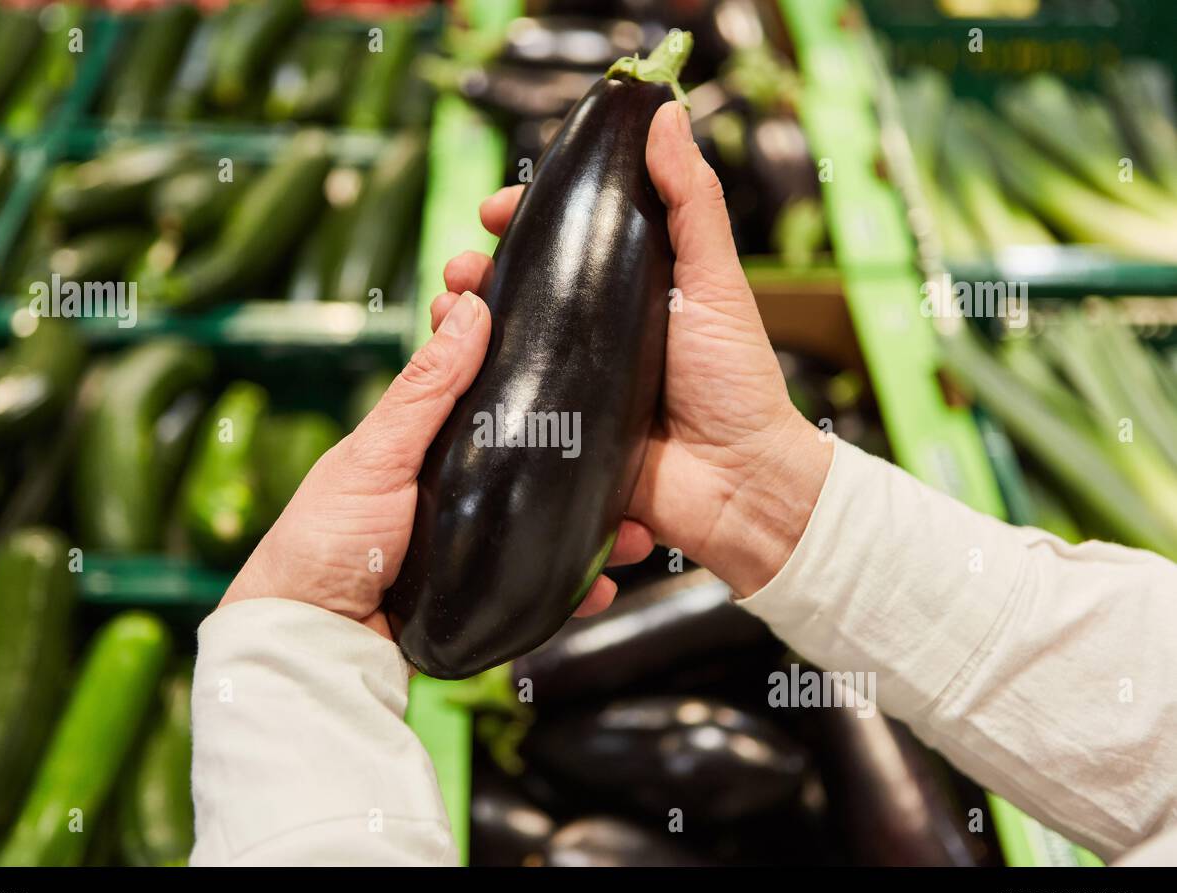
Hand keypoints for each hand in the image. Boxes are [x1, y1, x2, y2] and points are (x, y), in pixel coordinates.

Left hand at [219, 293, 655, 634]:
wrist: (313, 641)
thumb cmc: (323, 541)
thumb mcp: (375, 454)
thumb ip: (425, 390)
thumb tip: (470, 309)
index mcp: (430, 447)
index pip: (497, 400)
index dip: (542, 381)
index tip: (590, 363)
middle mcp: (458, 493)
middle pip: (537, 469)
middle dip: (589, 470)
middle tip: (631, 463)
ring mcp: (473, 546)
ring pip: (548, 529)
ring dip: (595, 530)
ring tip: (632, 531)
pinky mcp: (482, 596)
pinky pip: (538, 587)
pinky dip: (573, 586)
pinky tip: (600, 585)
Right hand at [432, 101, 832, 596]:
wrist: (735, 483)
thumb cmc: (736, 380)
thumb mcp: (715, 278)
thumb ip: (691, 201)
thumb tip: (664, 117)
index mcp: (625, 290)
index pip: (562, 241)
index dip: (525, 219)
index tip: (496, 207)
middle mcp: (590, 334)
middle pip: (517, 289)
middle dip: (476, 271)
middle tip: (463, 268)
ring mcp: (567, 384)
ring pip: (497, 343)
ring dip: (461, 321)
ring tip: (448, 312)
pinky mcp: (551, 432)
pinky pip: (497, 403)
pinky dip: (467, 382)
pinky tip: (450, 367)